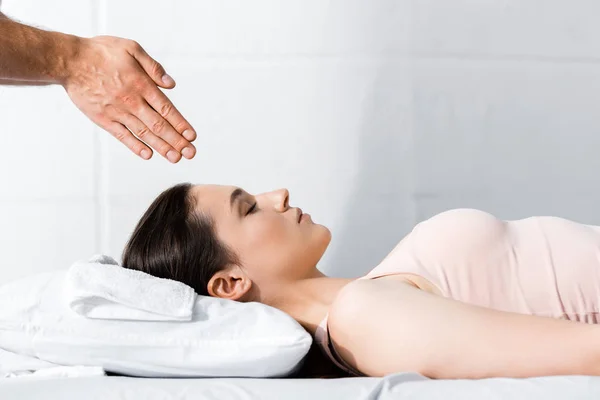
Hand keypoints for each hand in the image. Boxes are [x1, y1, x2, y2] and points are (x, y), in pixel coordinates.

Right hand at [63, 36, 195, 162]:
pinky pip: (122, 135)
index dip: (180, 124)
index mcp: (141, 84)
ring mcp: (117, 111)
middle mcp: (131, 101)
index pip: (166, 109)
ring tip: (175, 158)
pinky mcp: (103, 119)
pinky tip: (148, 155)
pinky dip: (135, 146)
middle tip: (191, 153)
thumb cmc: (101, 52)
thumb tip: (171, 84)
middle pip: (158, 125)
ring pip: (143, 133)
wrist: (69, 60)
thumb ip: (153, 67)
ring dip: (161, 147)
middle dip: (177, 140)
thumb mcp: (131, 48)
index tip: (192, 136)